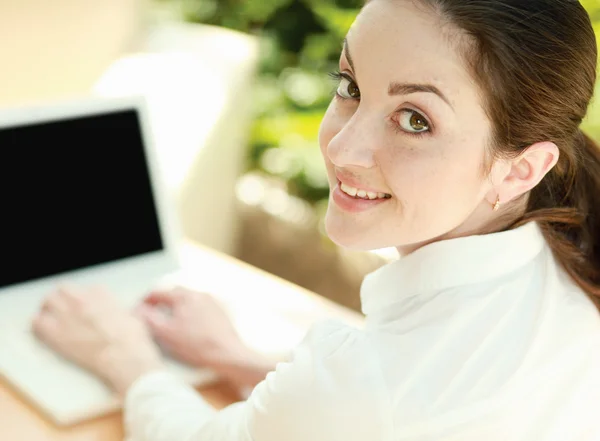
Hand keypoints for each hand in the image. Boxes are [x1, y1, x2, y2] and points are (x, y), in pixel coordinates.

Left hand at [32, 285, 163, 395]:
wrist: (124, 357)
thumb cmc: (132, 340)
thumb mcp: (132, 316)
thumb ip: (118, 310)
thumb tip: (116, 315)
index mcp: (102, 294)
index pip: (88, 289)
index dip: (87, 300)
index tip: (88, 309)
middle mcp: (82, 300)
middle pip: (64, 289)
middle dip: (64, 298)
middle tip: (66, 310)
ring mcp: (67, 315)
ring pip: (48, 301)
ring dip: (50, 308)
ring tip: (53, 319)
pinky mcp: (56, 333)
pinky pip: (36, 322)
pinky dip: (39, 325)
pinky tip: (45, 332)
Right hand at [135, 288, 247, 369]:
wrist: (227, 354)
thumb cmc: (197, 345)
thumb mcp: (166, 333)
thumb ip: (149, 319)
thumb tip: (138, 310)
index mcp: (184, 296)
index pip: (158, 292)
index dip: (145, 301)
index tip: (139, 310)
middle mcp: (199, 294)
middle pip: (174, 293)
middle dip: (161, 302)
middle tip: (153, 314)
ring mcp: (211, 301)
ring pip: (187, 300)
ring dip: (176, 307)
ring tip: (169, 322)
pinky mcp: (219, 311)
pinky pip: (199, 307)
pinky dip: (190, 312)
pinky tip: (188, 327)